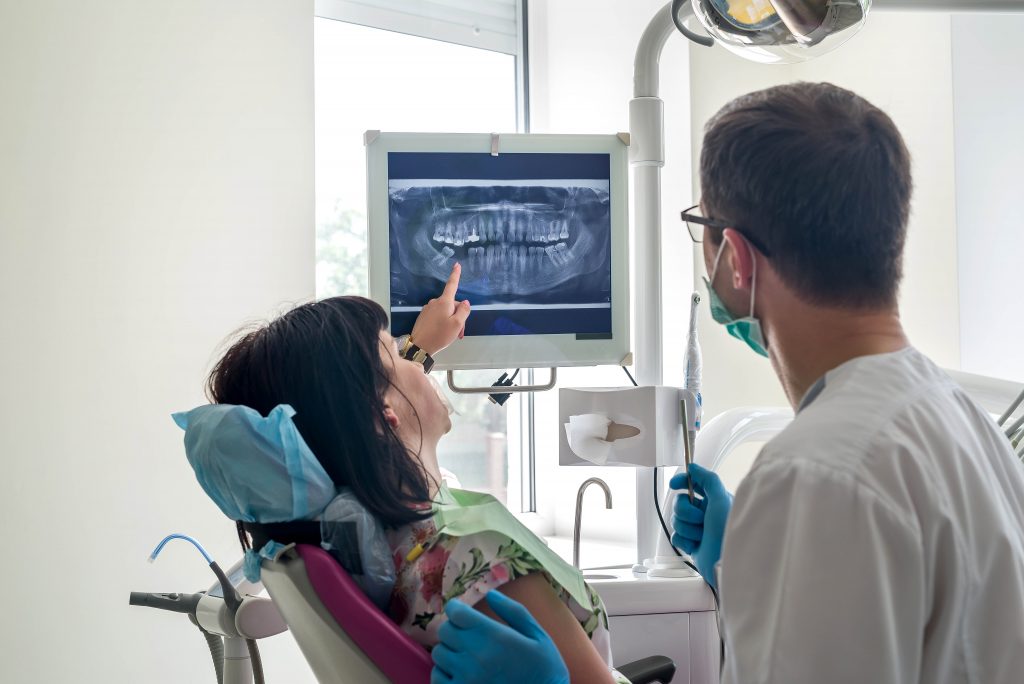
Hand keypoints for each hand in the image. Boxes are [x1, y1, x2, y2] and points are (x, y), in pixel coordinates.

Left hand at [410, 263, 470, 354]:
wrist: (420, 346)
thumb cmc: (440, 335)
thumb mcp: (457, 324)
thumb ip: (463, 311)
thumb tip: (465, 302)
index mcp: (444, 302)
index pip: (452, 285)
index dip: (455, 275)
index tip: (457, 265)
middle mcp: (435, 302)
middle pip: (451, 304)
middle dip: (458, 315)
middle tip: (460, 332)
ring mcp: (428, 309)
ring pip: (445, 311)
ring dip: (450, 320)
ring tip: (451, 335)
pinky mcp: (423, 316)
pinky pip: (437, 315)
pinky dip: (443, 322)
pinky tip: (442, 333)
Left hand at [431, 591, 569, 683]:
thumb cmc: (544, 671)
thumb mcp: (538, 636)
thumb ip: (514, 611)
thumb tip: (490, 594)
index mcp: (494, 636)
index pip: (456, 613)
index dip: (456, 608)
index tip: (462, 612)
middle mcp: (475, 656)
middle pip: (445, 631)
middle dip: (453, 628)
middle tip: (466, 634)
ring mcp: (465, 678)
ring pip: (439, 653)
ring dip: (449, 650)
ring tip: (465, 655)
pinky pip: (438, 677)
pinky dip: (445, 672)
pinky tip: (460, 673)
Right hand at [670, 463, 732, 590]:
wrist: (727, 562)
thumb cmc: (729, 530)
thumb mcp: (722, 498)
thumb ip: (708, 479)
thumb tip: (693, 467)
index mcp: (715, 500)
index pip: (694, 483)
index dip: (682, 481)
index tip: (675, 484)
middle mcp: (706, 513)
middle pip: (680, 502)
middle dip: (686, 511)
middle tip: (700, 519)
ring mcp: (697, 528)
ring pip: (676, 520)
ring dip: (687, 528)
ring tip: (701, 536)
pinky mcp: (691, 544)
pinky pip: (675, 536)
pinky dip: (684, 541)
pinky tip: (696, 546)